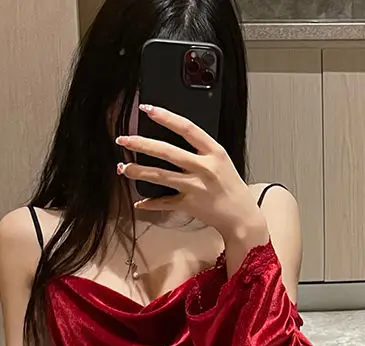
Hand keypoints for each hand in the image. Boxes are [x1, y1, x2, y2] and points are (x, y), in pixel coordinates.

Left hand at [115, 105, 268, 245]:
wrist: (242, 217)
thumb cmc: (231, 188)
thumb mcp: (222, 162)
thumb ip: (202, 151)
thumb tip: (174, 140)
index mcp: (214, 152)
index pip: (187, 128)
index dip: (166, 117)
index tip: (148, 109)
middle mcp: (204, 168)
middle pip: (167, 152)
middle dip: (141, 144)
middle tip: (123, 139)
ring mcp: (195, 187)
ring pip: (160, 176)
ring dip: (138, 171)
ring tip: (123, 168)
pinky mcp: (189, 205)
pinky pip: (164, 203)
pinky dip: (150, 203)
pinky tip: (139, 202)